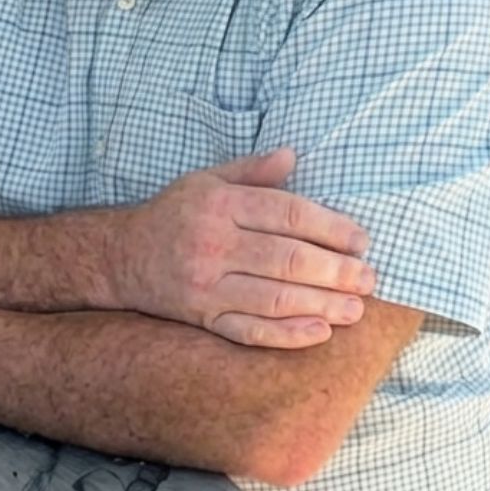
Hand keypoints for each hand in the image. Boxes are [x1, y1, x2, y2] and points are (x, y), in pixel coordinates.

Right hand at [110, 147, 375, 349]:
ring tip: (356, 308)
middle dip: (336, 271)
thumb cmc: (174, 214)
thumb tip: (293, 155)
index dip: (330, 228)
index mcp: (220, 205)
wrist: (120, 257)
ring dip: (321, 304)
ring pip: (274, 298)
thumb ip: (252, 171)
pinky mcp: (202, 318)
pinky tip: (320, 332)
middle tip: (369, 278)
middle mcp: (213, 244)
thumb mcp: (206, 180)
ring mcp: (206, 286)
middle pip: (287, 259)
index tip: (361, 241)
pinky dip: (287, 335)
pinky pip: (249, 331)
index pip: (287, 213)